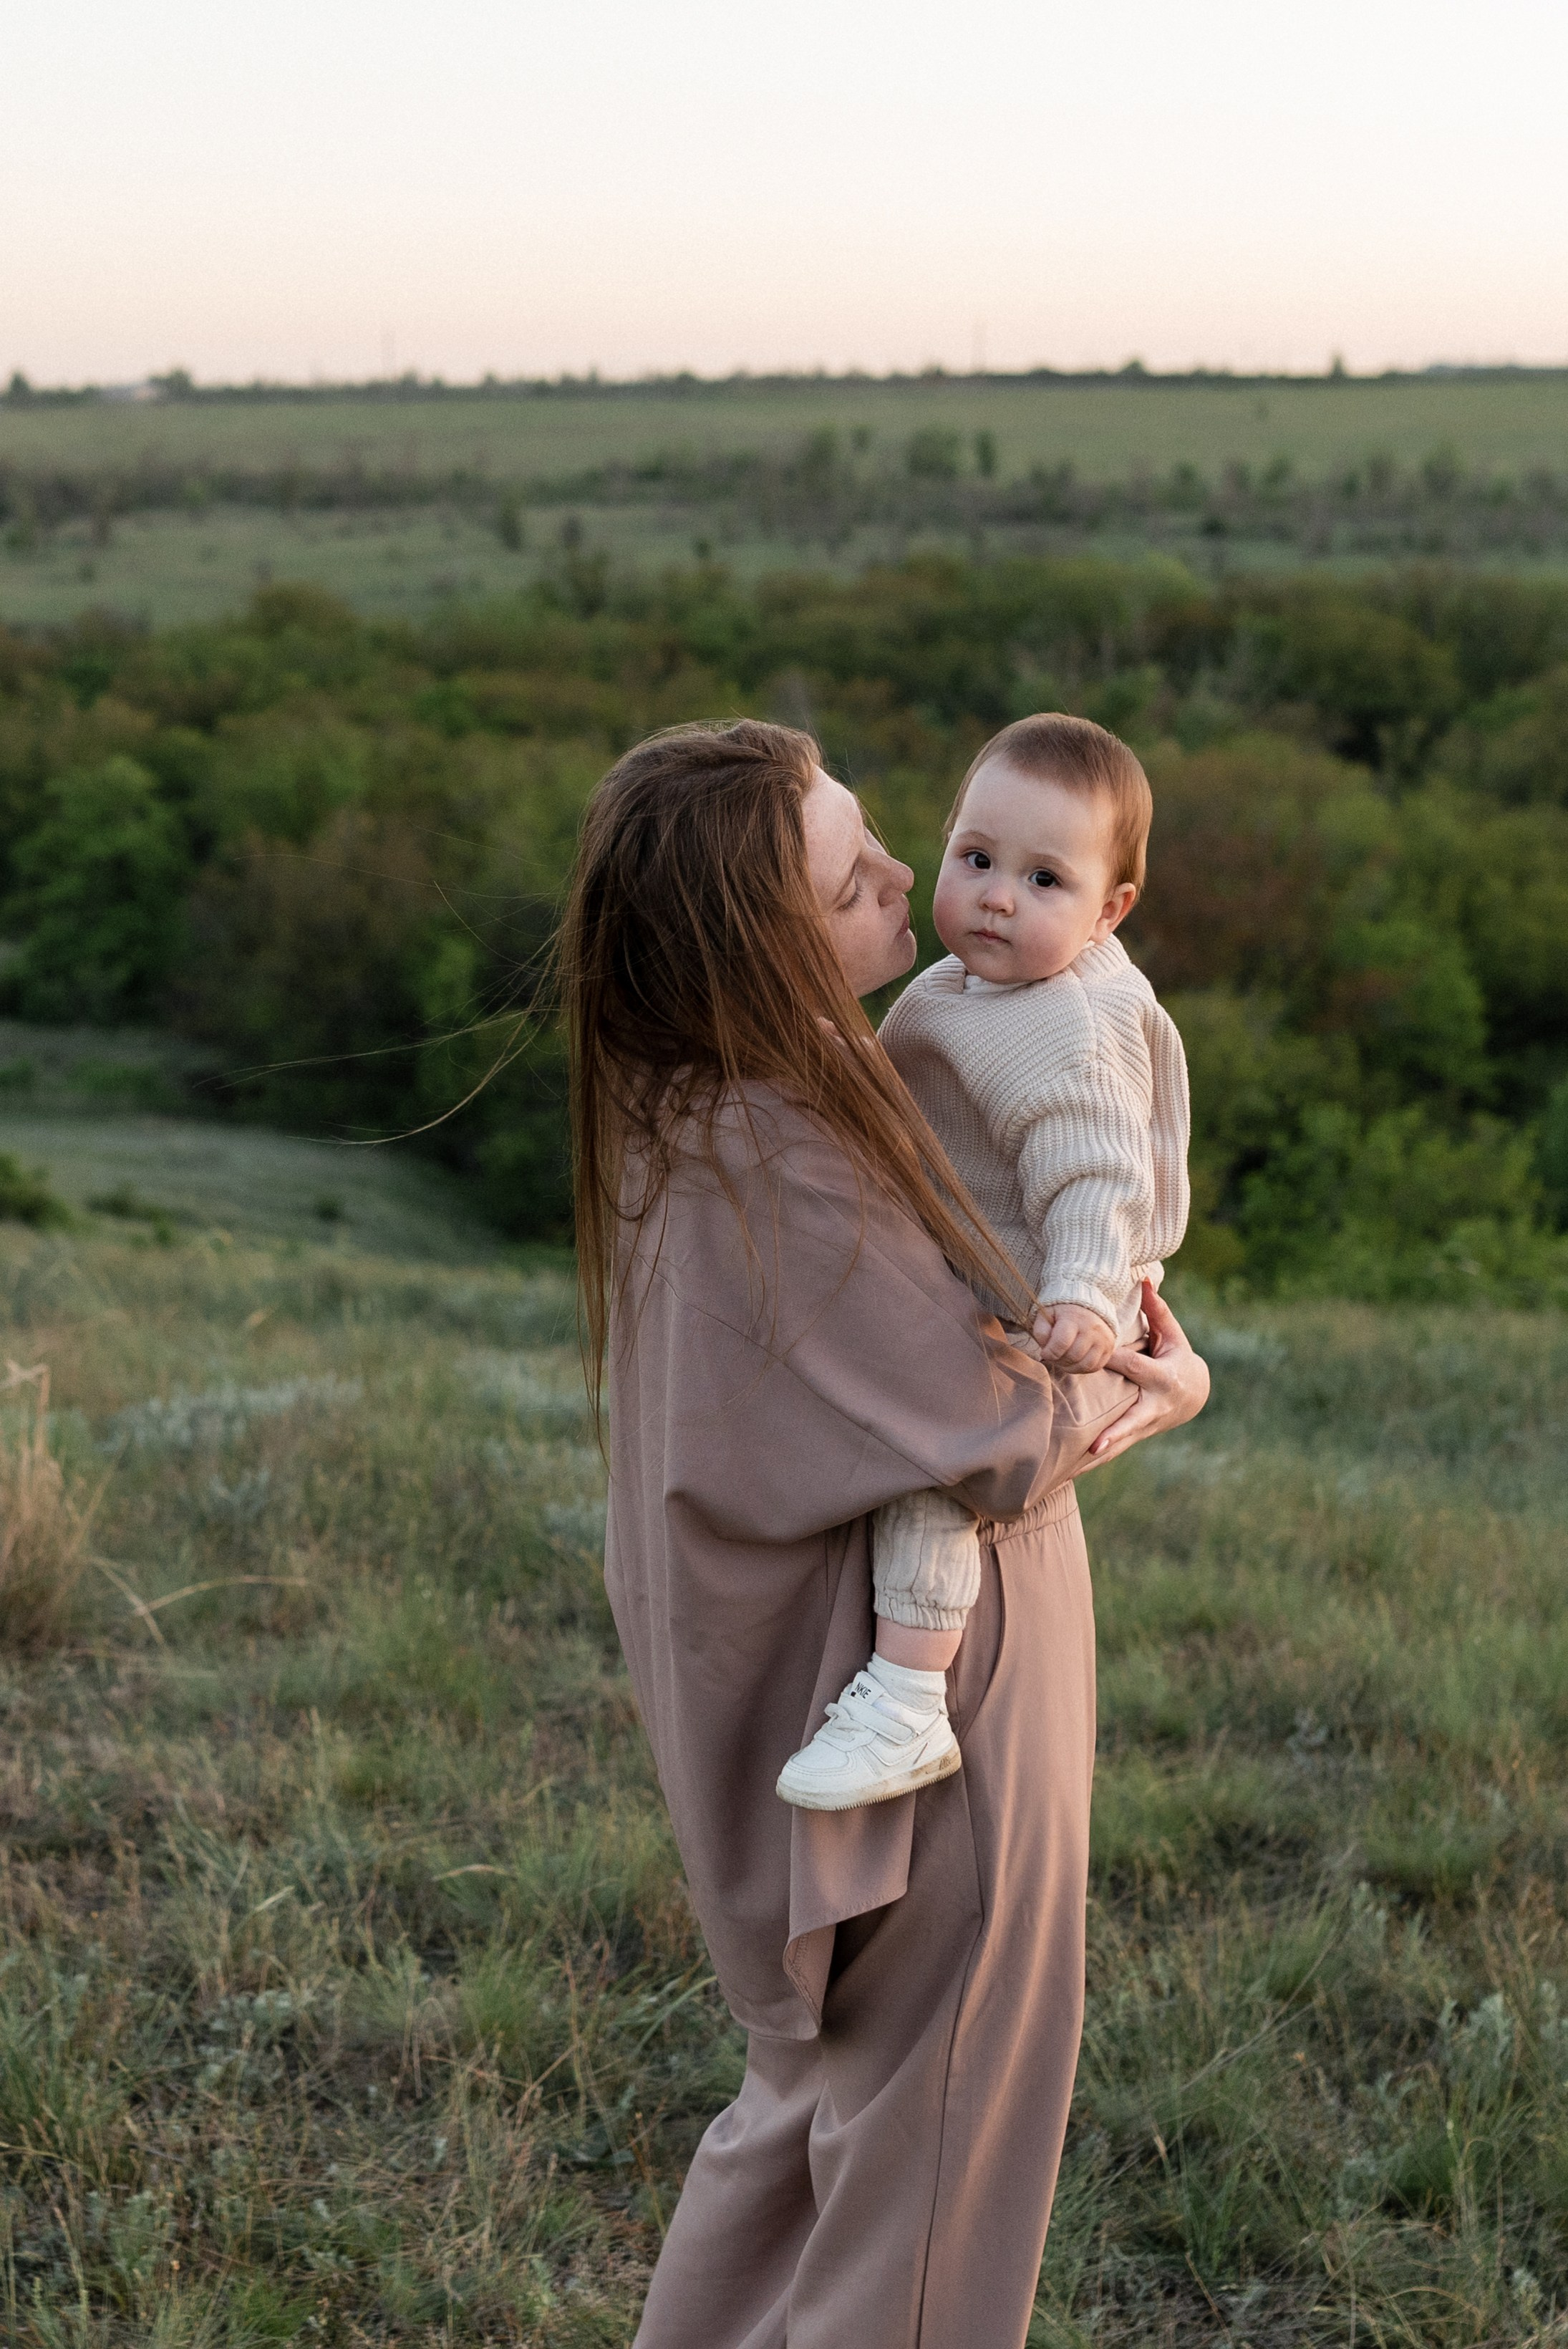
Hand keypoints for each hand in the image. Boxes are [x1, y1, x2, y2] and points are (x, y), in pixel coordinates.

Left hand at [1033, 1301, 1117, 1372]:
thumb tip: (1046, 1349)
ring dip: (1070, 1367)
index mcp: (1074, 1318)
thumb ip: (1041, 1331)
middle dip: (1059, 1361)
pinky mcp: (1109, 1348)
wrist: (1086, 1306)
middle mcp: (1092, 1328)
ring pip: (1085, 1365)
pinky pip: (1095, 1367)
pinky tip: (1074, 1362)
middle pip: (1073, 1356)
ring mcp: (1103, 1339)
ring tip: (1063, 1360)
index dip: (1049, 1352)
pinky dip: (1082, 1369)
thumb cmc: (1062, 1314)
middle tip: (1054, 1356)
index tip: (1045, 1352)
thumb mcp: (1046, 1315)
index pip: (1061, 1343)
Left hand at [1085, 1281, 1209, 1464]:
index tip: (1092, 1357)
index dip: (1114, 1360)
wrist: (1195, 1394)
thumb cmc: (1178, 1357)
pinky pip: (1114, 1450)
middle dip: (1114, 1434)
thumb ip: (1157, 1311)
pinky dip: (1092, 1464)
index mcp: (1163, 1377)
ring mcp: (1146, 1425)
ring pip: (1121, 1443)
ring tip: (1071, 1471)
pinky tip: (1067, 1476)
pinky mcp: (1136, 1435)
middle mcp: (1154, 1406)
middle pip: (1132, 1420)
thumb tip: (1144, 1280)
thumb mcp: (1174, 1335)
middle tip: (1094, 1447)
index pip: (1134, 1367)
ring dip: (1097, 1458)